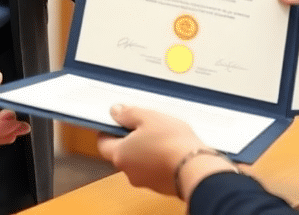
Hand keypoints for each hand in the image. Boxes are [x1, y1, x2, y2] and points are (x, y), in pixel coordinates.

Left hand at [98, 105, 235, 199]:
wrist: (194, 167)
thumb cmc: (170, 142)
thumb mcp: (147, 117)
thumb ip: (128, 114)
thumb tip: (115, 112)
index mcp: (120, 155)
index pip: (103, 143)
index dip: (108, 130)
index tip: (117, 119)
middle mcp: (129, 172)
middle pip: (122, 151)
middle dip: (130, 137)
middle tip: (143, 122)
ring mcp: (145, 181)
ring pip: (138, 160)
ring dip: (145, 147)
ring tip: (161, 133)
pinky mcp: (160, 186)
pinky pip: (153, 168)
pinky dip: (157, 158)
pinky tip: (170, 147)